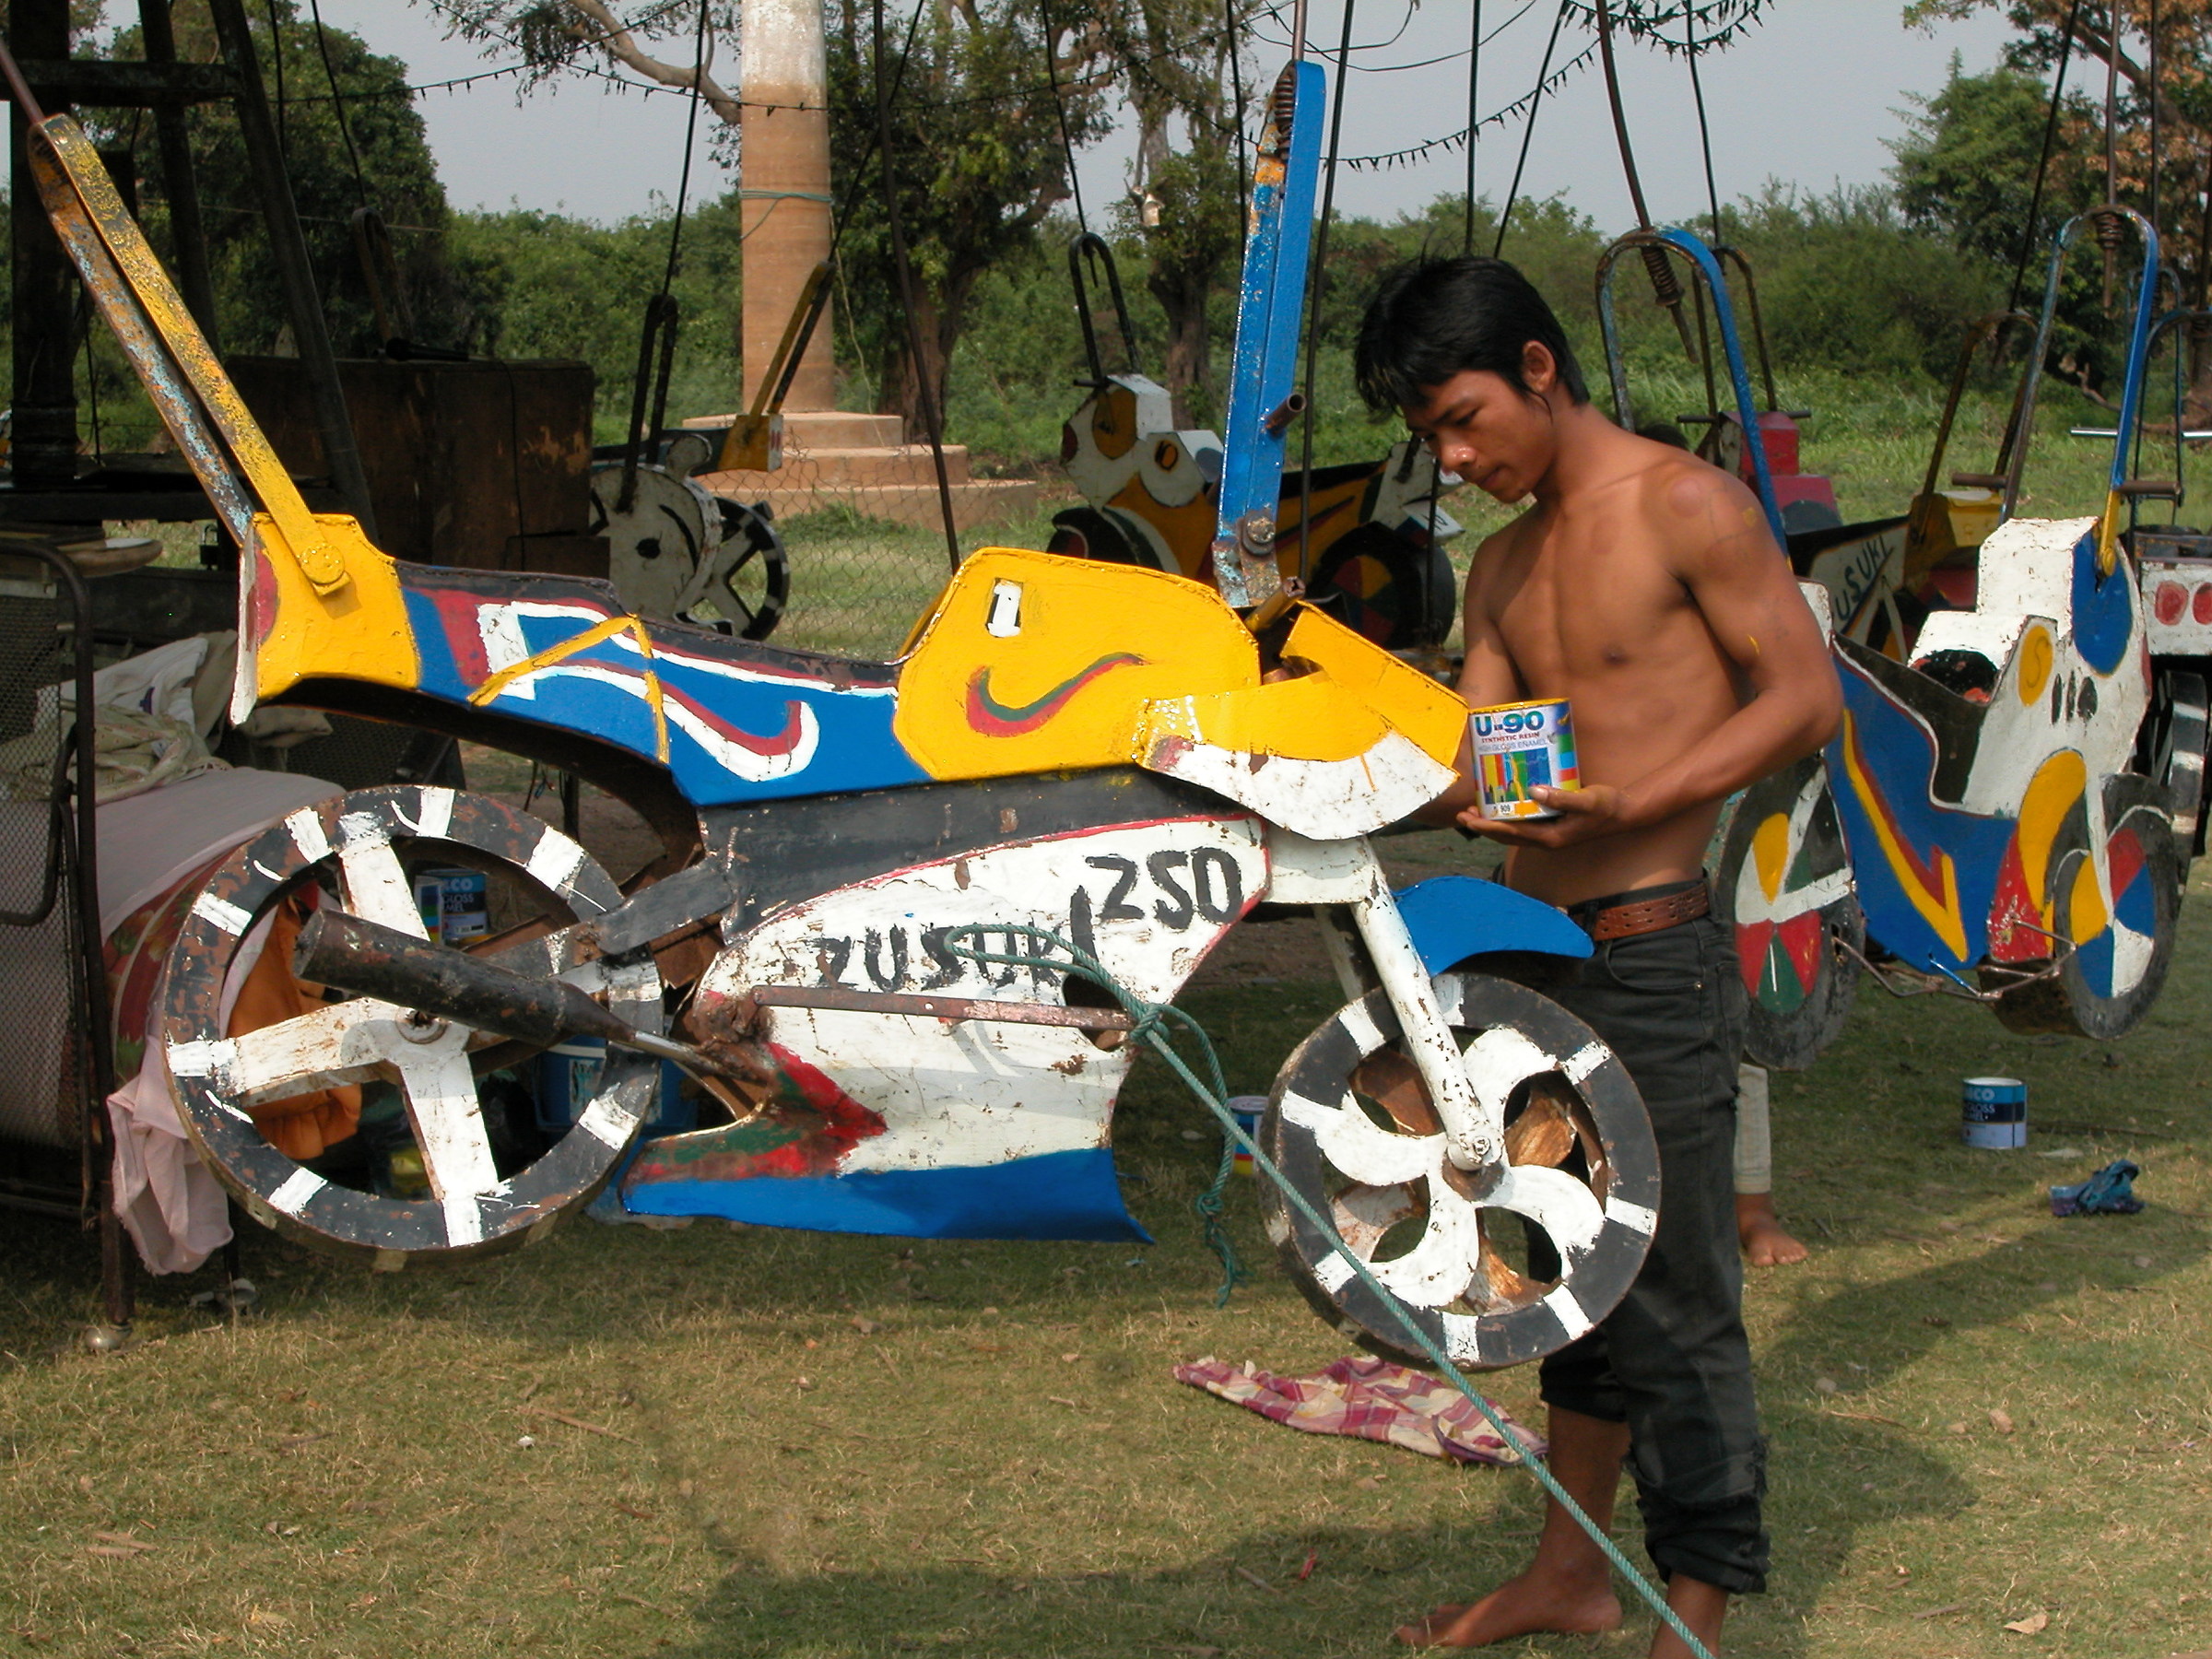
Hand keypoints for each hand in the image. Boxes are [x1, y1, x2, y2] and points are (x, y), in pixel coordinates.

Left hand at [1456, 784, 1633, 847]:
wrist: (1624, 814)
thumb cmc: (1606, 806)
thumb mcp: (1587, 800)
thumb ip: (1561, 797)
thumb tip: (1534, 791)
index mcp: (1551, 838)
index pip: (1512, 833)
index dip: (1489, 826)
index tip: (1470, 818)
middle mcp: (1546, 841)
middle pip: (1506, 836)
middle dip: (1483, 827)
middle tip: (1461, 815)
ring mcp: (1548, 836)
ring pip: (1512, 833)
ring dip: (1492, 824)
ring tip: (1472, 812)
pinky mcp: (1551, 829)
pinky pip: (1522, 826)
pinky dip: (1507, 819)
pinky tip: (1500, 807)